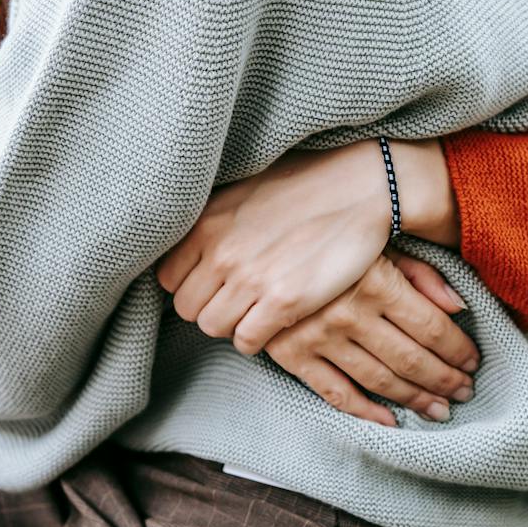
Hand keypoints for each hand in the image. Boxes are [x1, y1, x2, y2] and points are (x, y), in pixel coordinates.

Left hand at [157, 138, 460, 355]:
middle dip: (210, 308)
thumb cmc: (304, 185)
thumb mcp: (243, 191)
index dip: (191, 285)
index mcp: (207, 224)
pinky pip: (246, 341)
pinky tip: (272, 322)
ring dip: (232, 324)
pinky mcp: (284, 302)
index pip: (168, 279)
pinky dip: (255, 338)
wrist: (359, 188)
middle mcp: (221, 253)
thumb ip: (213, 223)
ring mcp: (251, 280)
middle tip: (237, 300)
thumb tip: (193, 250)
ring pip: (213, 328)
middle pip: (188, 309)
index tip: (213, 284)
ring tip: (255, 310)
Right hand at [263, 254, 478, 426]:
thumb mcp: (380, 243)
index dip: (458, 350)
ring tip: (438, 409)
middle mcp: (350, 314)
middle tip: (464, 393)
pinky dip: (366, 412)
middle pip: (411, 359)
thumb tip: (460, 308)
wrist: (256, 241)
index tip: (473, 362)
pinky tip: (391, 421)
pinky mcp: (293, 355)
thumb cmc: (330, 237)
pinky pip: (336, 393)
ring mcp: (319, 338)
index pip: (432, 328)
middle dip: (444, 380)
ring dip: (414, 399)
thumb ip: (422, 275)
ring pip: (379, 380)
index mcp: (377, 282)